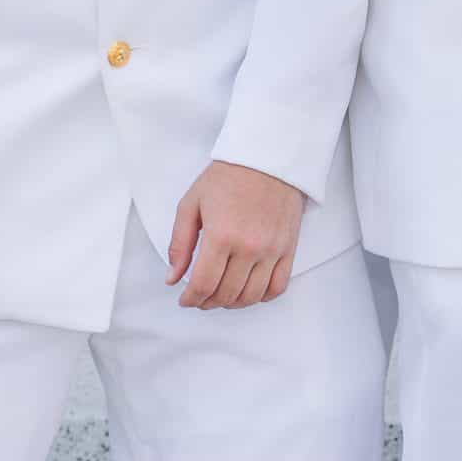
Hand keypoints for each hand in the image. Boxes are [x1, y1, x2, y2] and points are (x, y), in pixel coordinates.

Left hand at [165, 160, 305, 310]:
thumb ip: (179, 243)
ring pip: (251, 296)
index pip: (203, 285)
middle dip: (207, 302)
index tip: (185, 299)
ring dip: (232, 303)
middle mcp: (249, 247)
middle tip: (200, 297)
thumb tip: (172, 278)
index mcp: (221, 235)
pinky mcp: (289, 248)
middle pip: (226, 294)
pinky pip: (278, 287)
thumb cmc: (229, 176)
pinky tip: (249, 290)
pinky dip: (262, 296)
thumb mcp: (191, 203)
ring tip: (221, 295)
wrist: (268, 157)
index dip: (190, 299)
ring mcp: (272, 249)